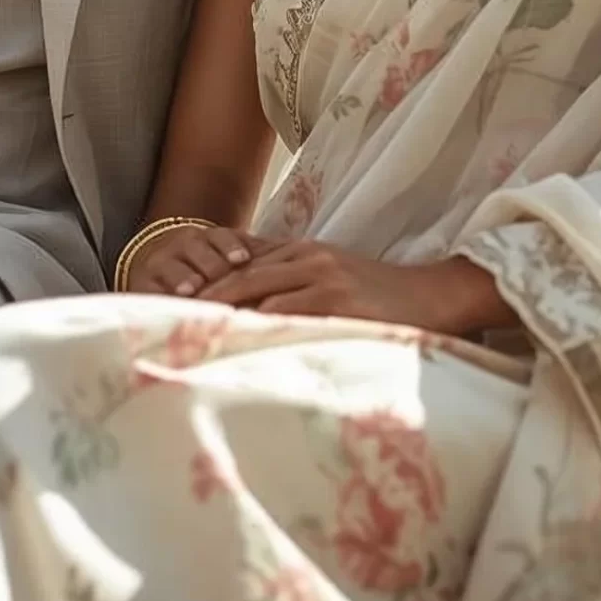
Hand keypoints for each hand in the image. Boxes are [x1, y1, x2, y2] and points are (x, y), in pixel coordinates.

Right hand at [122, 222, 263, 297]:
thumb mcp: (230, 256)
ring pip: (173, 269)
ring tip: (192, 290)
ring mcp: (161, 265)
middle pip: (198, 254)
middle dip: (210, 267)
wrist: (161, 262)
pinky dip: (160, 296)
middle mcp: (184, 247)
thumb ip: (258, 256)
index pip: (222, 238)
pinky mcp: (142, 285)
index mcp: (209, 238)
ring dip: (183, 278)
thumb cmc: (209, 268)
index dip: (232, 248)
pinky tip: (169, 306)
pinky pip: (150, 289)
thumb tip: (298, 256)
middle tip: (221, 281)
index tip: (242, 259)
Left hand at [196, 242, 510, 334]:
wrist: (435, 296)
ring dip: (221, 320)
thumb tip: (255, 316)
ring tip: (188, 342)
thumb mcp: (336, 278)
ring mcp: (320, 277)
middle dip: (202, 304)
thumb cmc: (384, 298)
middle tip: (165, 328)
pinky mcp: (334, 300)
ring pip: (254, 296)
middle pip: (238, 279)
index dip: (206, 289)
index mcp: (303, 251)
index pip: (241, 267)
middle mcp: (306, 258)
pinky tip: (234, 348)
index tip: (172, 308)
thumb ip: (297, 287)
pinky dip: (256, 331)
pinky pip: (283, 316)